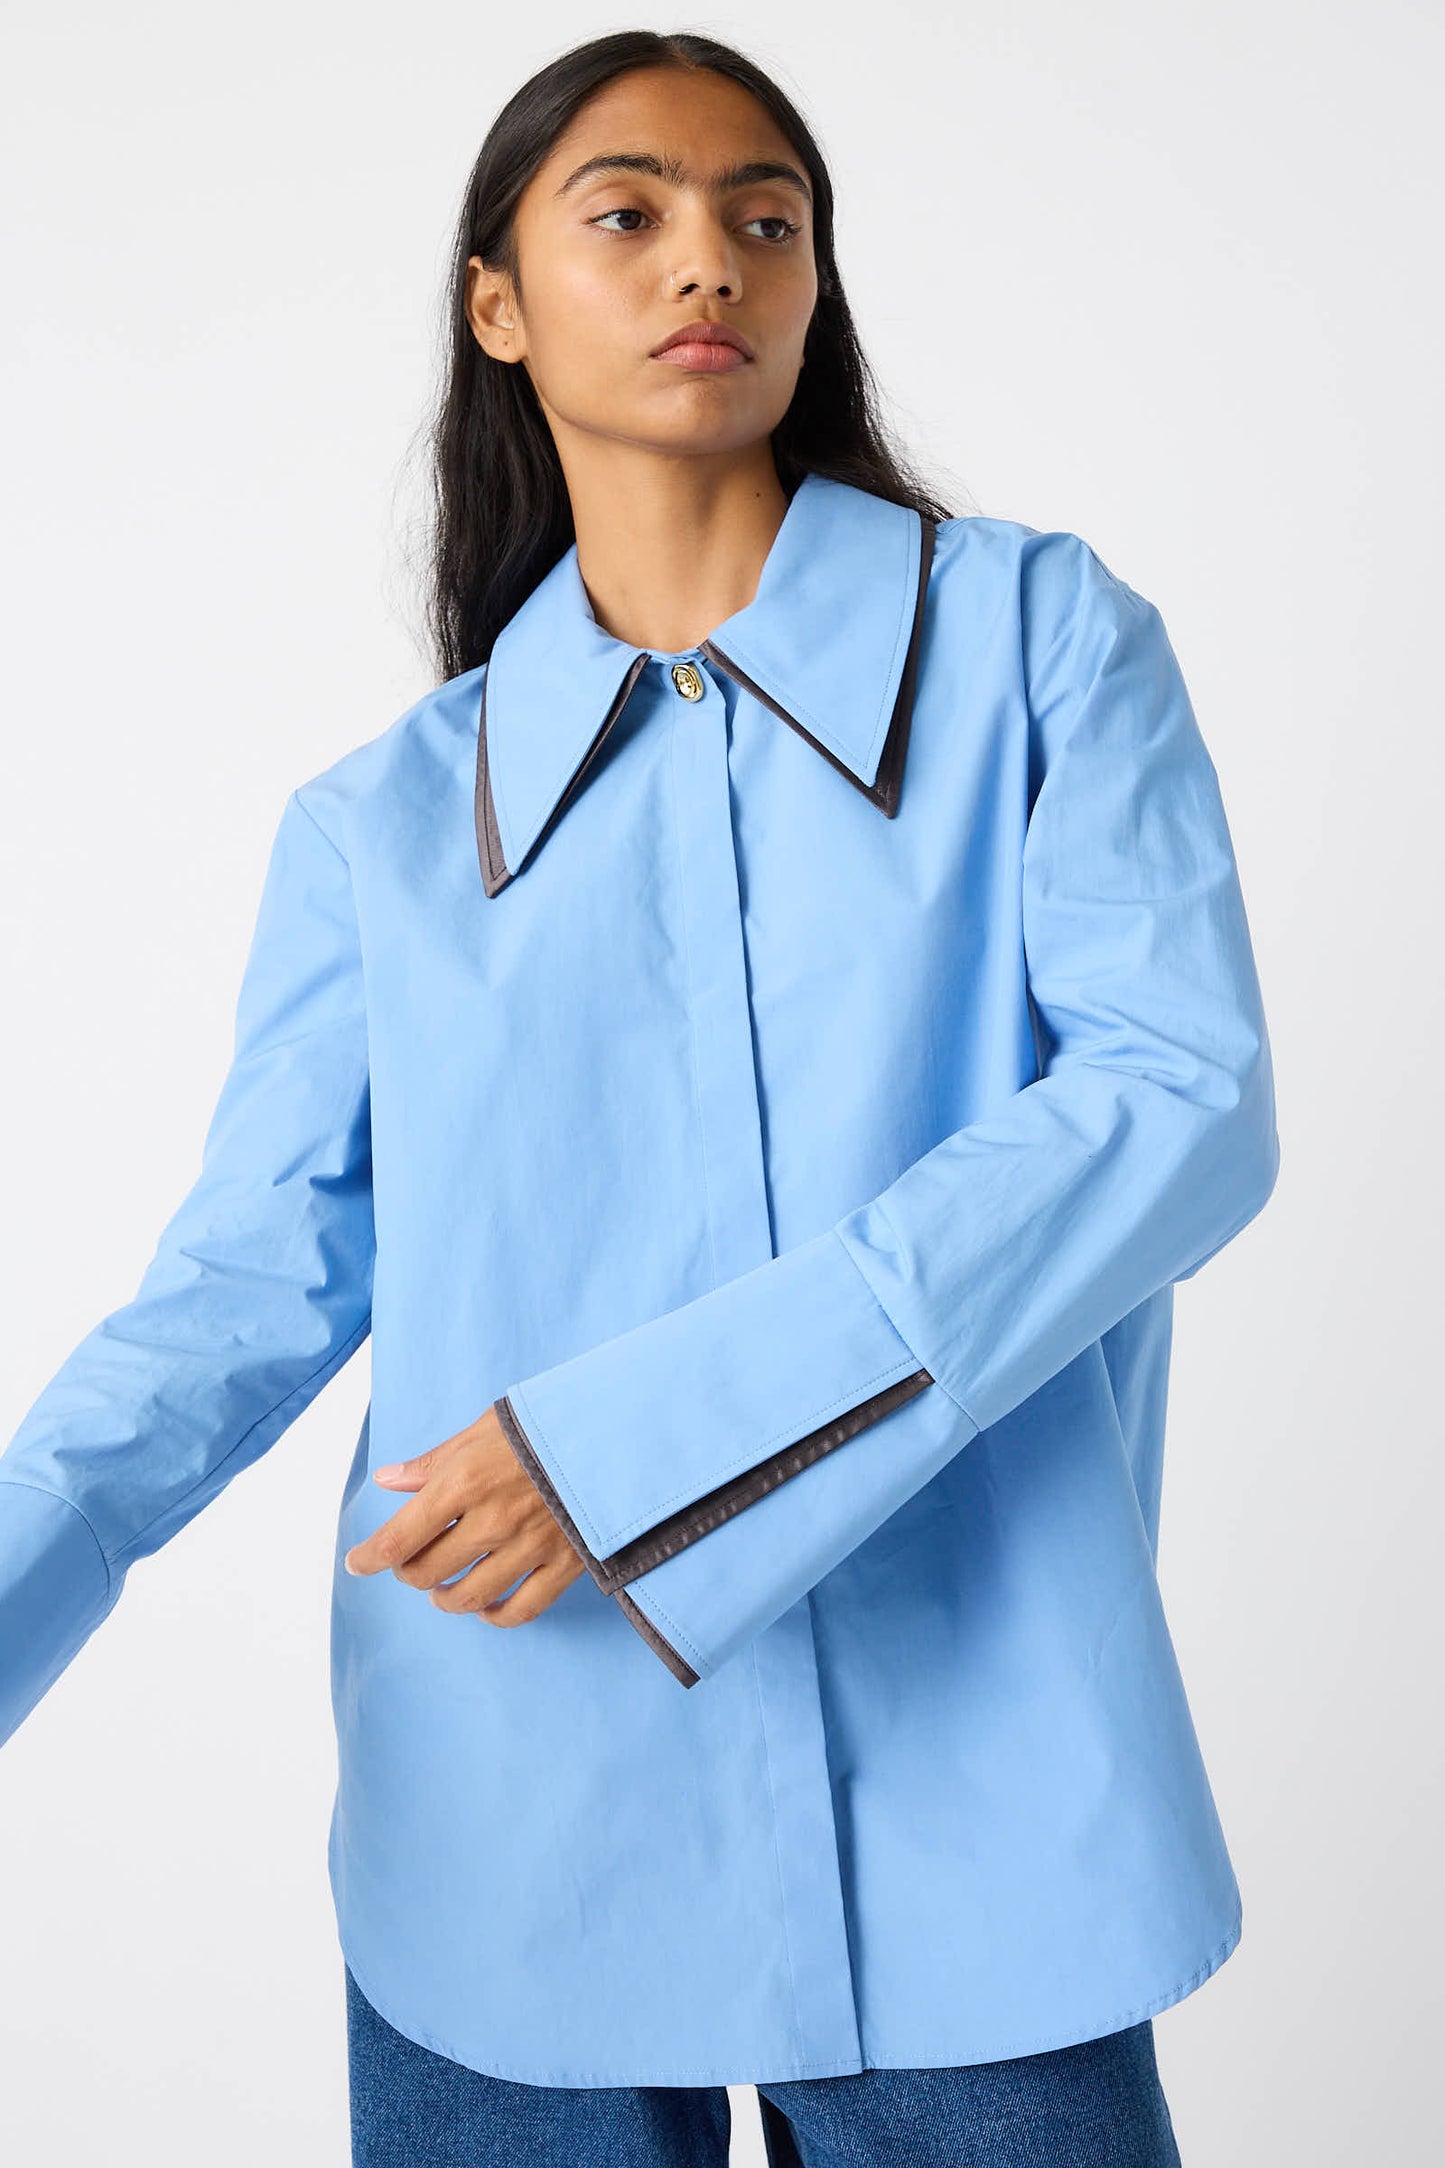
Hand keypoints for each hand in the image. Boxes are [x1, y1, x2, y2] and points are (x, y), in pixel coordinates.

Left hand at [342, 1402, 586, 1626]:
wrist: (613, 1430)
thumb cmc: (540, 1425)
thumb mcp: (481, 1430)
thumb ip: (433, 1462)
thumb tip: (387, 1480)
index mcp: (464, 1482)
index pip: (400, 1537)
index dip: (370, 1558)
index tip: (357, 1563)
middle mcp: (492, 1521)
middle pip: (427, 1571)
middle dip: (408, 1572)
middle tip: (410, 1563)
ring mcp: (529, 1546)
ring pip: (468, 1596)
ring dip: (445, 1598)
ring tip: (441, 1590)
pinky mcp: (564, 1563)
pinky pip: (521, 1609)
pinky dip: (496, 1616)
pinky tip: (486, 1608)